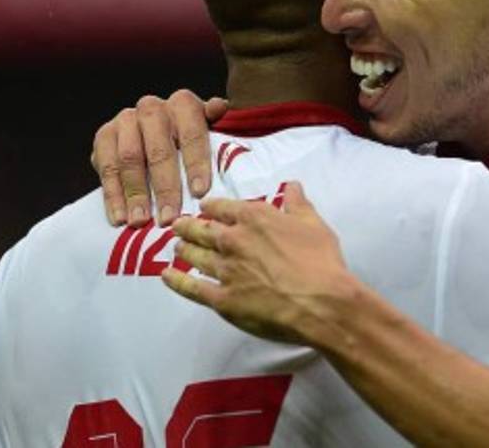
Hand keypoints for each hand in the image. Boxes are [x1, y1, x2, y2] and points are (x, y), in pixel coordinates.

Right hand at [90, 90, 228, 226]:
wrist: (149, 130)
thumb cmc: (187, 138)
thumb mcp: (208, 130)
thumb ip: (216, 124)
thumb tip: (219, 107)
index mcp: (182, 104)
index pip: (192, 133)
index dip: (196, 163)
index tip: (200, 193)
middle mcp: (152, 108)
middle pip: (158, 150)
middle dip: (165, 187)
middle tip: (170, 218)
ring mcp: (125, 120)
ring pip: (129, 159)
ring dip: (135, 194)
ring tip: (141, 222)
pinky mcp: (104, 136)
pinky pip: (106, 167)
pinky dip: (113, 196)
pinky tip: (119, 218)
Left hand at [163, 182, 357, 346]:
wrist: (321, 302)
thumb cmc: (321, 262)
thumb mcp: (313, 224)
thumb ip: (298, 203)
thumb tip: (292, 185)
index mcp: (254, 218)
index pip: (223, 208)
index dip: (211, 207)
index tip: (203, 207)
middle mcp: (233, 240)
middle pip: (202, 230)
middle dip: (188, 226)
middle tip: (177, 225)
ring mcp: (225, 270)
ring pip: (196, 256)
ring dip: (184, 249)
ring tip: (176, 247)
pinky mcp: (222, 299)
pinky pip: (192, 288)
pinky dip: (177, 281)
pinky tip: (167, 275)